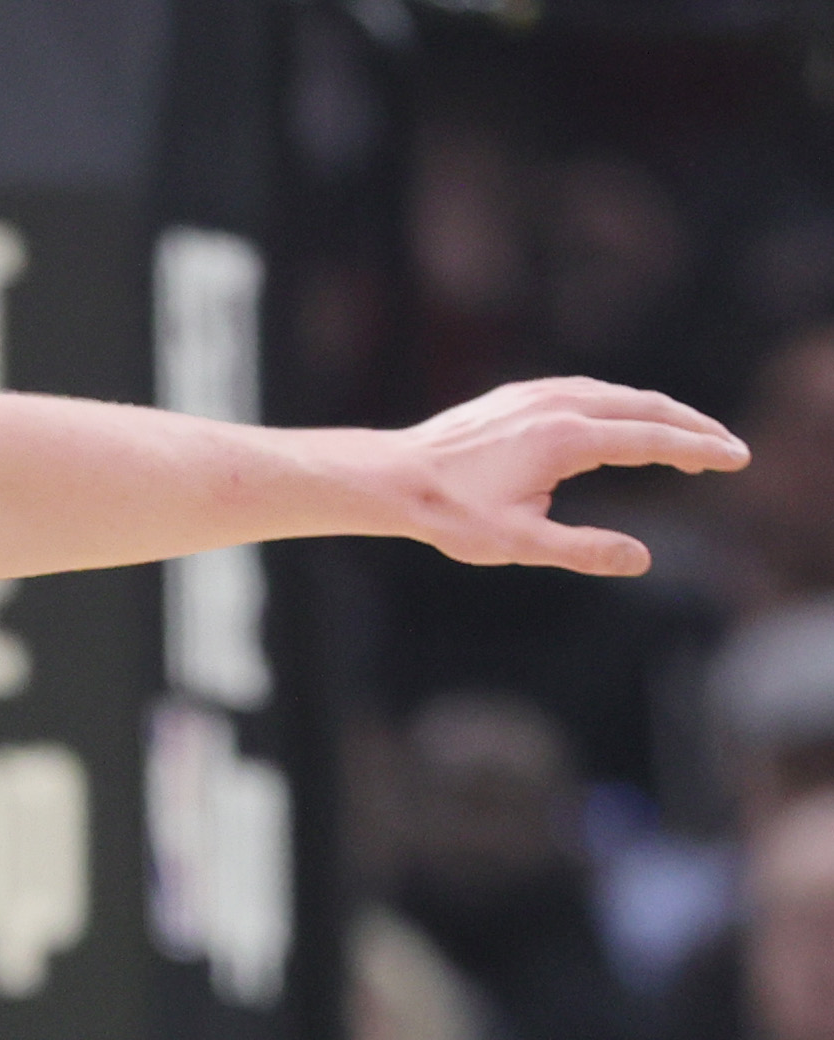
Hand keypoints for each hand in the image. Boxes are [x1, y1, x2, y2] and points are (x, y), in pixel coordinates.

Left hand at [383, 376, 745, 576]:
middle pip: (648, 408)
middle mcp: (561, 404)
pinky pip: (590, 390)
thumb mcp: (518, 544)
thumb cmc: (451, 514)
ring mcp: (541, 393)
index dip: (699, 450)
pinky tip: (630, 418)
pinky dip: (624, 404)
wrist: (394, 477)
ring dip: (661, 413)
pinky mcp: (523, 393)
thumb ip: (583, 550)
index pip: (654, 439)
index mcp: (568, 439)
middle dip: (694, 428)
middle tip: (729, 449)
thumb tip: (641, 559)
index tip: (735, 459)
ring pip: (621, 395)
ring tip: (690, 437)